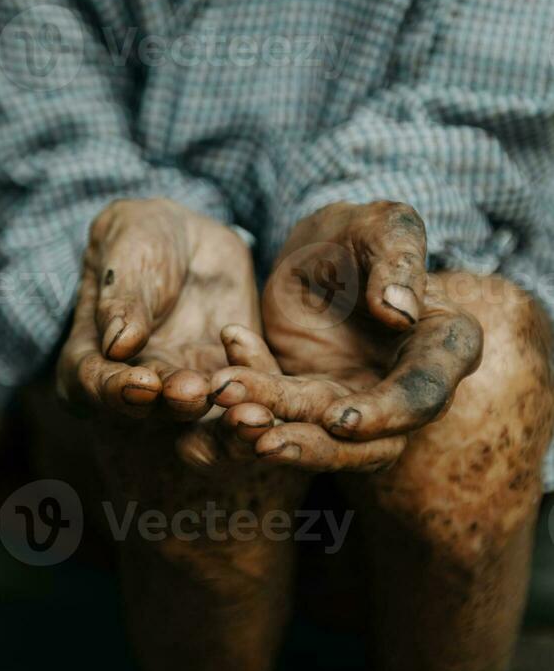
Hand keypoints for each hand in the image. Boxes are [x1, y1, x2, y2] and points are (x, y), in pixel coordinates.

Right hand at [57, 198, 258, 422]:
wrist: (190, 238)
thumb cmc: (140, 239)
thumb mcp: (126, 254)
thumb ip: (121, 298)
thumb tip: (117, 345)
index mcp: (92, 356)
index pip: (94, 382)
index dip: (116, 389)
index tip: (142, 385)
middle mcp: (136, 384)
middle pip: (150, 409)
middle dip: (173, 405)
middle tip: (193, 394)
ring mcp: (183, 386)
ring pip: (200, 414)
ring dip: (220, 417)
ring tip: (238, 407)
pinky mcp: (228, 377)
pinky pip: (243, 394)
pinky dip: (254, 391)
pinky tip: (264, 385)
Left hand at [209, 201, 482, 470]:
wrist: (316, 249)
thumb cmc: (362, 234)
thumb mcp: (382, 226)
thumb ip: (398, 259)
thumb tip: (401, 311)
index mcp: (444, 345)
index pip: (425, 392)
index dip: (388, 412)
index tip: (340, 420)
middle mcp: (408, 388)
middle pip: (373, 441)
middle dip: (318, 445)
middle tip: (266, 440)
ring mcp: (360, 404)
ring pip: (322, 437)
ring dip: (275, 427)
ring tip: (231, 406)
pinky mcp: (311, 404)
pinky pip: (281, 414)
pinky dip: (252, 395)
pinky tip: (226, 368)